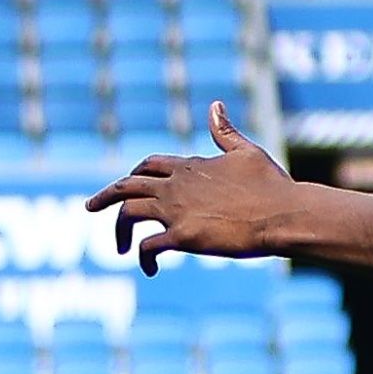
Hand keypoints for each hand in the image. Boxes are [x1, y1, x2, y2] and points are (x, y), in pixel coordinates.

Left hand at [87, 103, 293, 276]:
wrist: (283, 214)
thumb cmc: (272, 185)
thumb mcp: (247, 152)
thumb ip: (225, 132)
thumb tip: (214, 105)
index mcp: (190, 166)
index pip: (150, 165)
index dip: (136, 172)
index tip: (126, 181)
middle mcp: (176, 185)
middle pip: (126, 186)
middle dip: (105, 196)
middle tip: (90, 207)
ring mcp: (176, 210)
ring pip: (128, 214)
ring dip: (119, 231)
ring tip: (118, 248)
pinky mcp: (183, 236)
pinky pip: (148, 247)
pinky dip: (143, 258)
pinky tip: (149, 269)